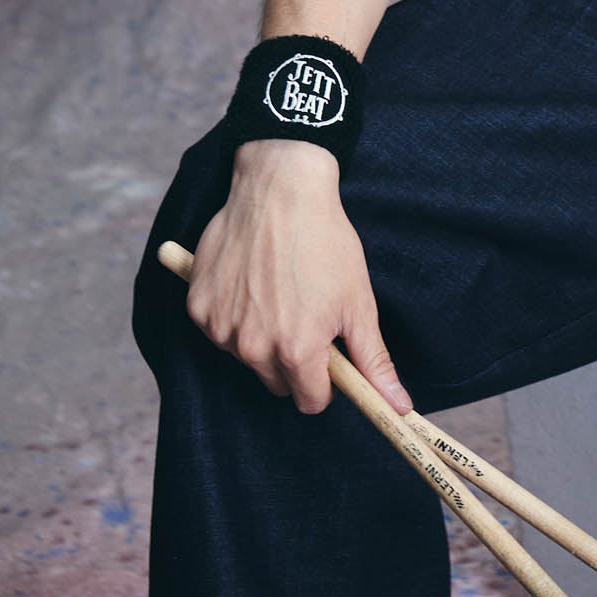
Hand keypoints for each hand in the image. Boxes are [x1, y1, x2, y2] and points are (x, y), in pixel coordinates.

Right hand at [184, 138, 413, 415]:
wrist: (281, 188)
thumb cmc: (325, 241)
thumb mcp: (358, 300)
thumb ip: (373, 361)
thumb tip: (398, 408)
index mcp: (296, 351)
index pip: (310, 402)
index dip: (325, 381)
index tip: (329, 355)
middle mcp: (252, 348)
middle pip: (278, 383)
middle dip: (295, 358)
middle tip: (306, 313)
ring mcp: (220, 328)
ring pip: (247, 357)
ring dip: (262, 336)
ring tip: (279, 288)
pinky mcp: (197, 307)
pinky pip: (219, 331)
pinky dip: (234, 314)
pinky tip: (250, 280)